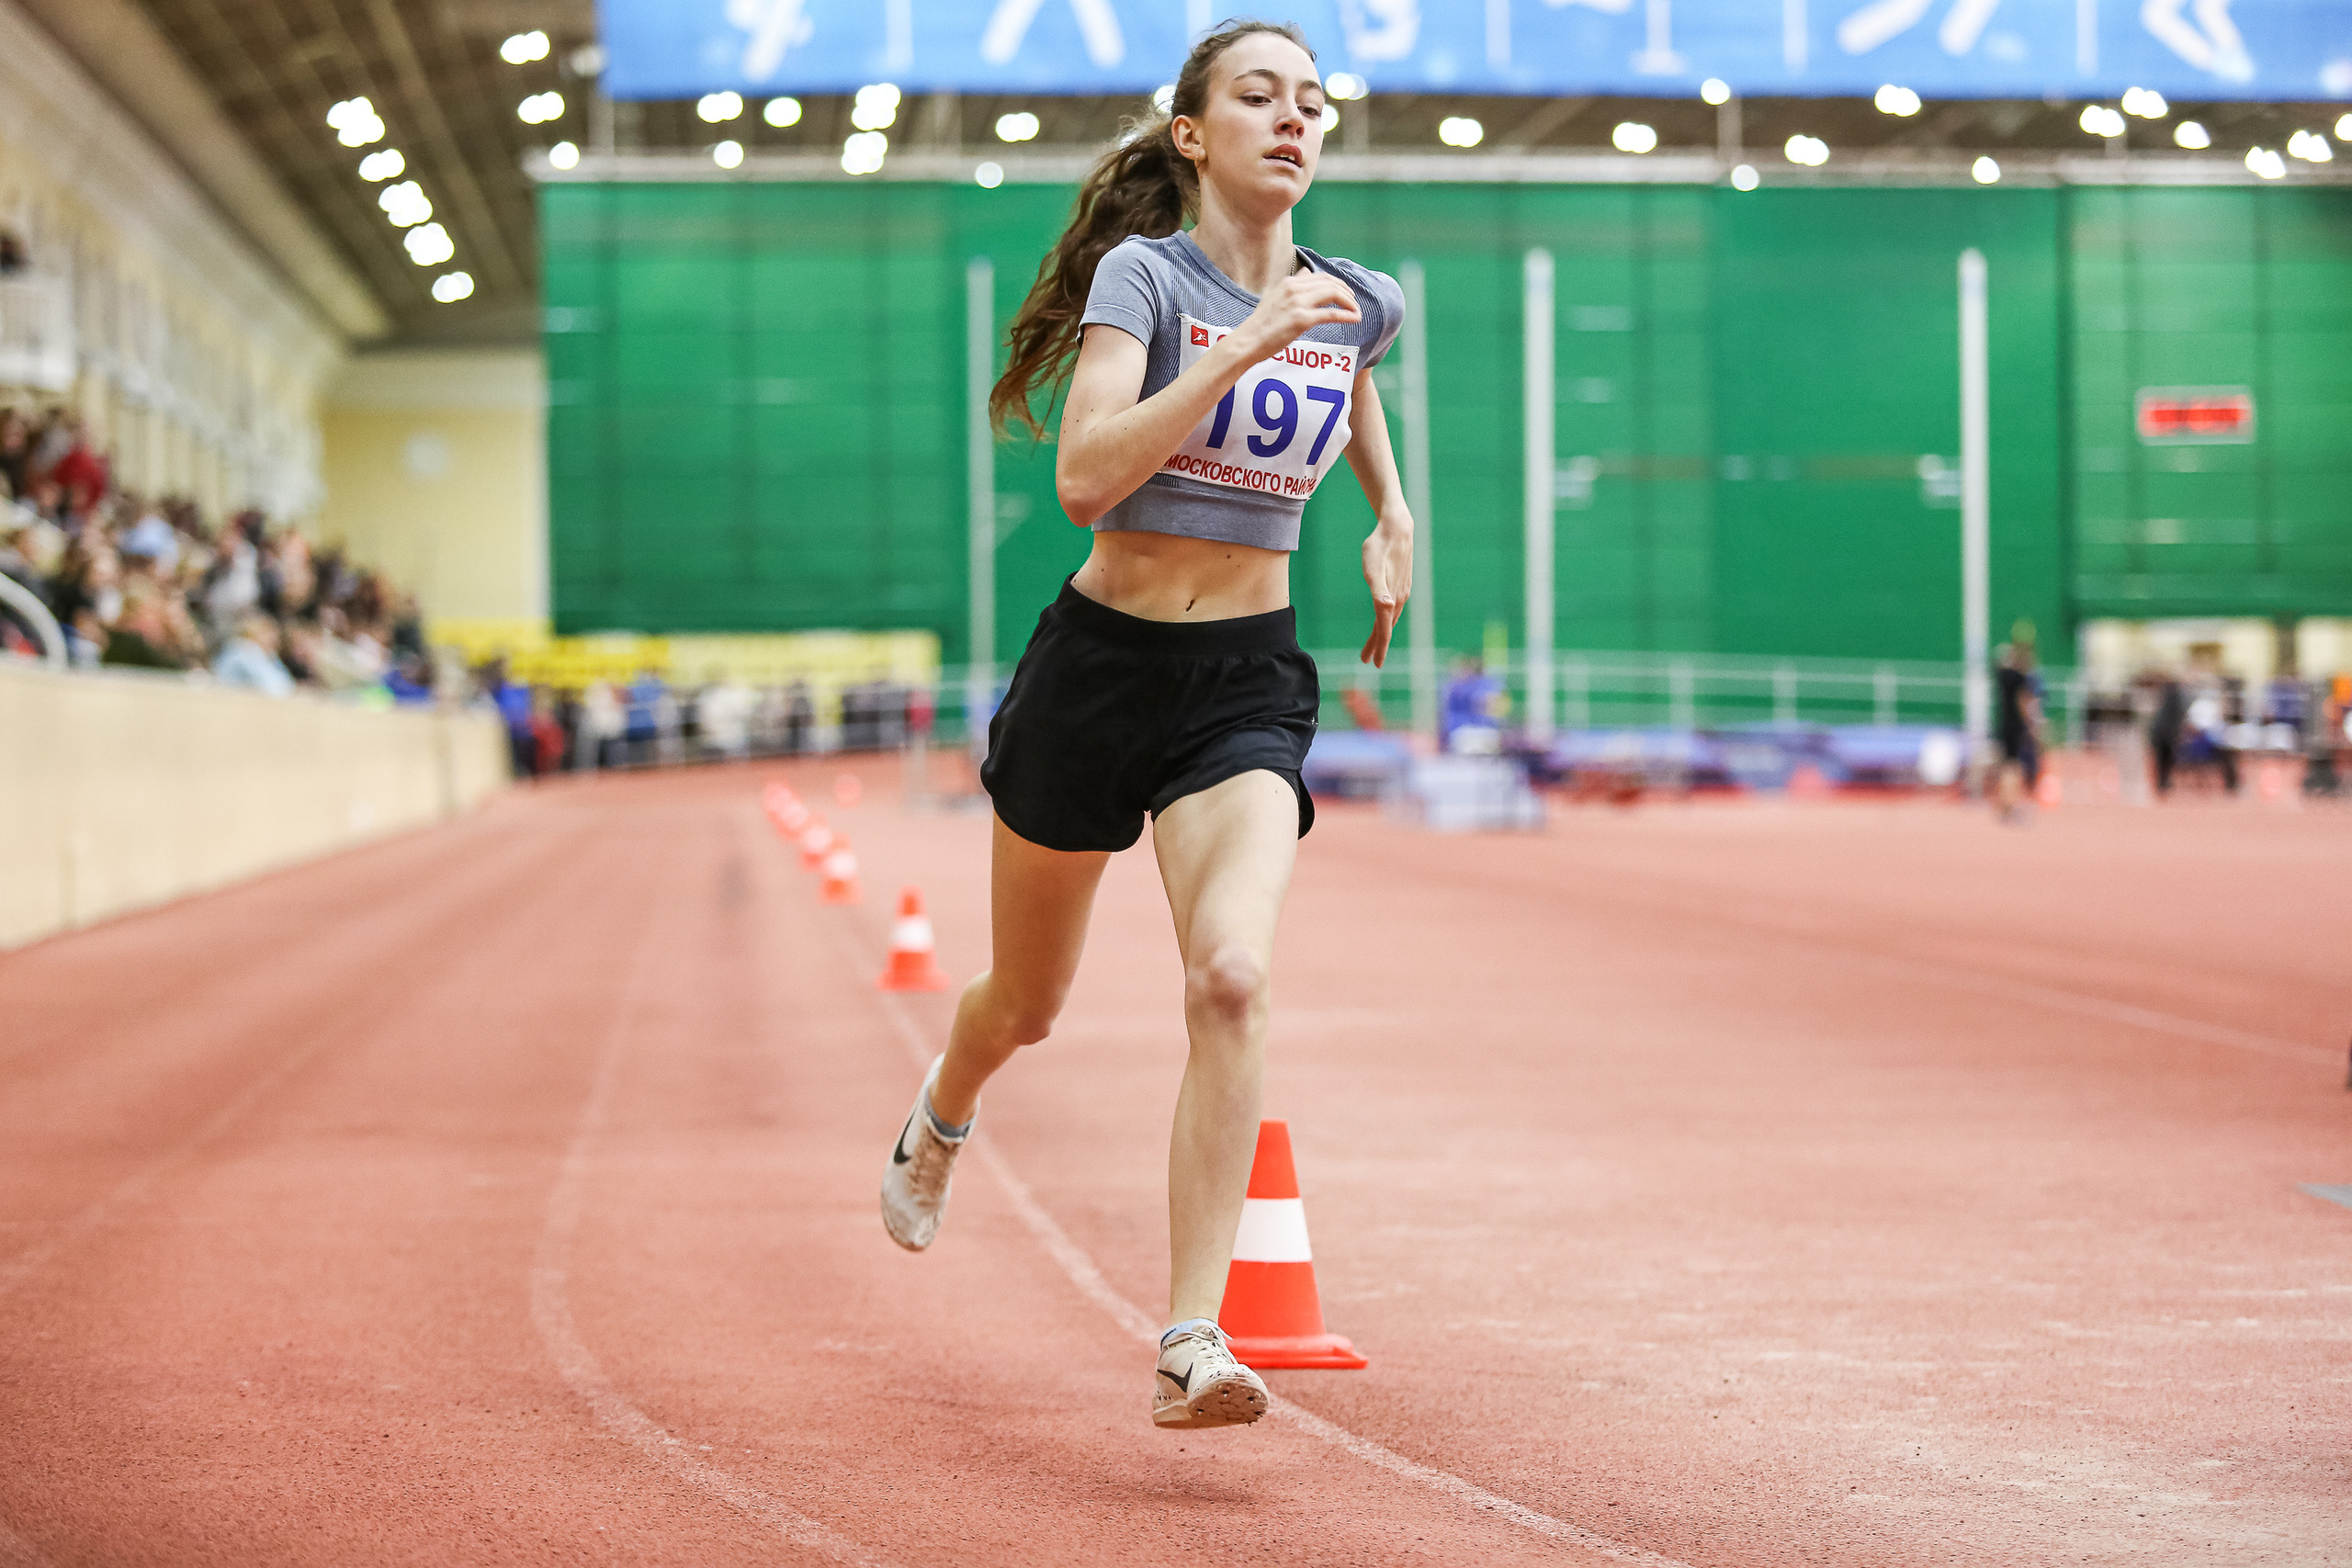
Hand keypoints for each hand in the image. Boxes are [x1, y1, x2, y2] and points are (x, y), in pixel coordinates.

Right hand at [1233, 270, 1359, 362]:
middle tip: (1354, 301)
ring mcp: (1298, 303)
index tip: (1345, 292)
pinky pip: (1331, 314)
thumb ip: (1292, 285)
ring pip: (1333, 294)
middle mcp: (1294, 288)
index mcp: (1288, 282)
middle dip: (1346, 291)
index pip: (1320, 276)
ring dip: (1349, 302)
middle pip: (1329, 283)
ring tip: (1356, 310)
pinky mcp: (1301, 319)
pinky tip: (1355, 318)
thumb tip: (1306, 272)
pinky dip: (1346, 315)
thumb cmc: (1260, 324)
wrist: (1248, 341)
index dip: (1337, 283)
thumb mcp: (1274, 297)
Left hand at [1359, 516, 1412, 666]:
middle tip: (1367, 659)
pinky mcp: (1400, 583)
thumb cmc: (1380, 547)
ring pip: (1390, 618)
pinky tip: (1384, 616)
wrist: (1397, 528)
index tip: (1372, 663)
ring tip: (1372, 643)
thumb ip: (1379, 590)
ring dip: (1381, 632)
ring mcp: (1401, 591)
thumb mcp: (1373, 569)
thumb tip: (1386, 608)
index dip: (1378, 647)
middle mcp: (1398, 598)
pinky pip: (1392, 608)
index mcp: (1391, 599)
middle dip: (1377, 645)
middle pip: (1386, 627)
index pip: (1384, 629)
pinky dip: (1386, 618)